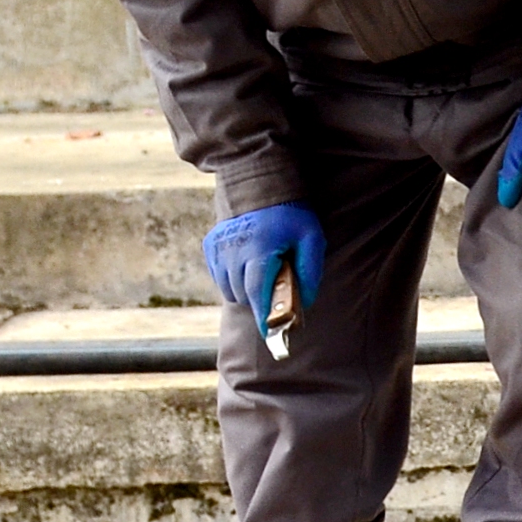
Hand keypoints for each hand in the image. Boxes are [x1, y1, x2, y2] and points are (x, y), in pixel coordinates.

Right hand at [205, 204, 325, 337]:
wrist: (263, 187)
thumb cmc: (292, 216)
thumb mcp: (312, 238)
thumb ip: (310, 269)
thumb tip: (305, 301)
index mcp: (260, 249)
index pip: (257, 291)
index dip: (264, 315)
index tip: (270, 333)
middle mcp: (234, 250)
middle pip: (244, 294)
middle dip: (260, 300)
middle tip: (275, 295)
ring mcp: (219, 248)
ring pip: (229, 289)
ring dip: (245, 290)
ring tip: (262, 276)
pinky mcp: (210, 245)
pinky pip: (219, 277)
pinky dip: (232, 279)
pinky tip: (247, 267)